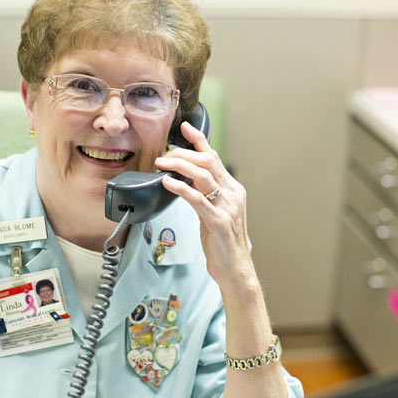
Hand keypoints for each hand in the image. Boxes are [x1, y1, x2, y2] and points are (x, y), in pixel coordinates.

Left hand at [155, 121, 255, 289]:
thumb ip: (204, 196)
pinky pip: (198, 199)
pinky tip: (167, 183)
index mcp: (234, 190)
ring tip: (161, 164)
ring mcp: (228, 207)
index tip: (184, 127)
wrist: (235, 270)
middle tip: (163, 155)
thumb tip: (183, 181)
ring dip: (179, 166)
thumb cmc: (222, 244)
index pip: (214, 158)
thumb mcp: (213, 213)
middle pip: (208, 162)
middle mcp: (234, 194)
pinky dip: (181, 188)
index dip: (199, 140)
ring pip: (203, 176)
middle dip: (183, 153)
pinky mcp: (219, 222)